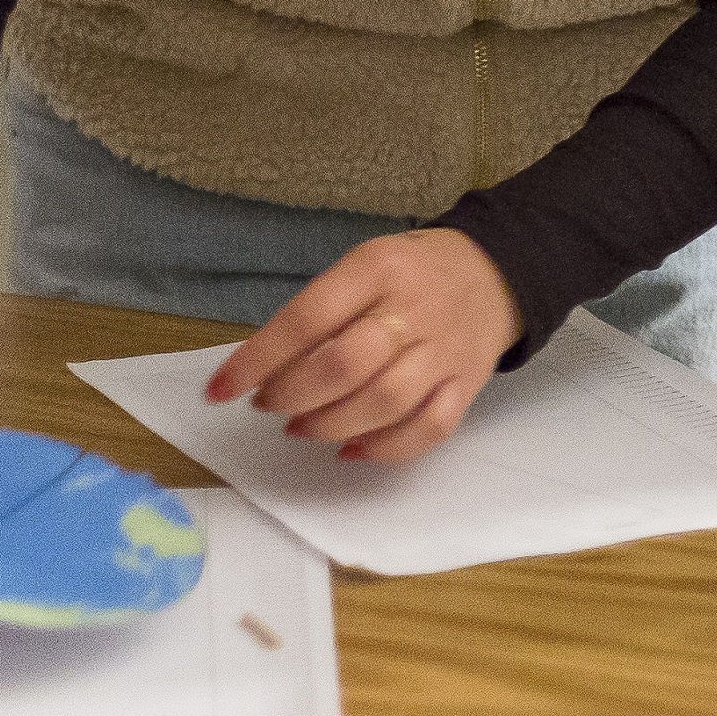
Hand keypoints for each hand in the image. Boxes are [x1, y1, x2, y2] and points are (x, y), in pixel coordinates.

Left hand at [207, 227, 515, 463]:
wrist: (497, 273)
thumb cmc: (411, 272)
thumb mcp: (364, 265)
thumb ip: (323, 310)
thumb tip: (266, 369)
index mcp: (378, 269)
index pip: (307, 319)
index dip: (257, 360)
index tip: (220, 389)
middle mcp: (413, 310)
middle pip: (344, 366)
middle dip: (292, 395)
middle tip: (269, 405)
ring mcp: (443, 352)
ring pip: (383, 402)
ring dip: (329, 424)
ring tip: (301, 427)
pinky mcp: (465, 385)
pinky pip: (428, 428)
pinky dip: (385, 448)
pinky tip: (350, 450)